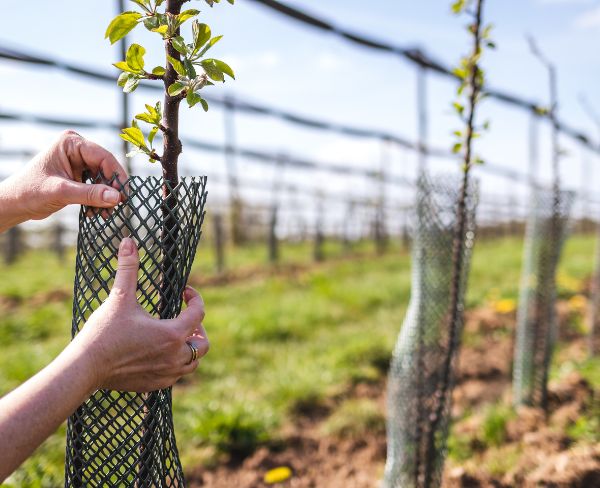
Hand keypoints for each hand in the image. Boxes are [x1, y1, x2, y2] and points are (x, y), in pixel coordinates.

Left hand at [0, 130, 126, 229]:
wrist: (14, 203)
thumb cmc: (30, 192)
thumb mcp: (61, 192)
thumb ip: (89, 194)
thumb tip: (116, 197)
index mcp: (71, 143)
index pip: (103, 157)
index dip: (116, 176)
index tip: (124, 196)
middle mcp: (77, 149)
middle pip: (106, 168)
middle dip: (111, 189)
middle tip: (116, 207)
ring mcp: (78, 162)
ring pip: (103, 179)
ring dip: (106, 197)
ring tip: (104, 214)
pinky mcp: (78, 175)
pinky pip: (97, 186)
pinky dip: (98, 200)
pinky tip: (96, 212)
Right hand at [73, 238, 208, 392]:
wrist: (84, 369)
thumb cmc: (103, 332)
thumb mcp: (119, 298)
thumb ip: (128, 269)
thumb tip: (128, 241)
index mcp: (173, 333)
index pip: (198, 313)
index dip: (195, 298)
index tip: (185, 291)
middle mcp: (175, 356)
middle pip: (203, 344)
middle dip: (199, 329)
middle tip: (187, 319)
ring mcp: (166, 374)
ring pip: (192, 363)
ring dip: (190, 348)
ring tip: (178, 336)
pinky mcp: (155, 385)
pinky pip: (177, 376)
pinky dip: (177, 364)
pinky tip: (163, 354)